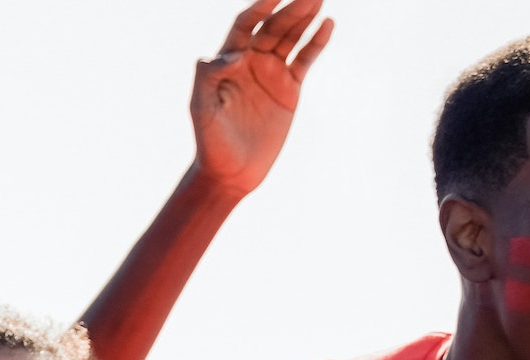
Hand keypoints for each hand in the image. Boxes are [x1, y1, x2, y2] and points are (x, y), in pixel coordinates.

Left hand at [191, 0, 332, 197]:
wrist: (230, 172)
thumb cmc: (210, 142)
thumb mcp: (201, 110)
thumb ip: (207, 78)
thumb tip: (227, 55)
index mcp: (227, 63)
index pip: (244, 25)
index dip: (259, 8)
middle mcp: (249, 62)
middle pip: (272, 26)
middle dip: (290, 9)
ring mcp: (270, 73)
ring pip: (290, 37)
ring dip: (304, 18)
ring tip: (318, 0)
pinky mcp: (289, 89)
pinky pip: (305, 59)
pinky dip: (316, 42)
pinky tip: (328, 24)